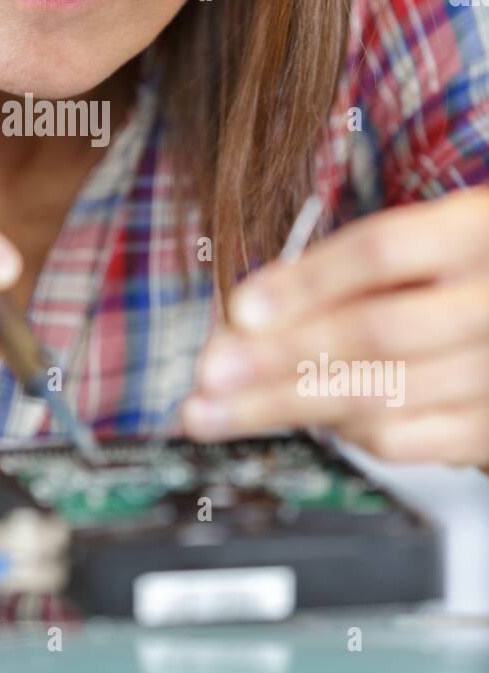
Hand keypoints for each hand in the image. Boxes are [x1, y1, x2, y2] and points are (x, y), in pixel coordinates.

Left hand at [182, 187, 488, 465]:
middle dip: (277, 359)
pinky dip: (340, 431)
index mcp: (474, 231)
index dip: (306, 282)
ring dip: (286, 404)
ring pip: (378, 396)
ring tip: (224, 409)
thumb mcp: (424, 237)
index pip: (380, 252)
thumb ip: (345, 269)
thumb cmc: (462, 268)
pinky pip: (400, 440)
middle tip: (209, 376)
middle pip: (373, 334)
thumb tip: (247, 315)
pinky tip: (304, 415)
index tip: (240, 310)